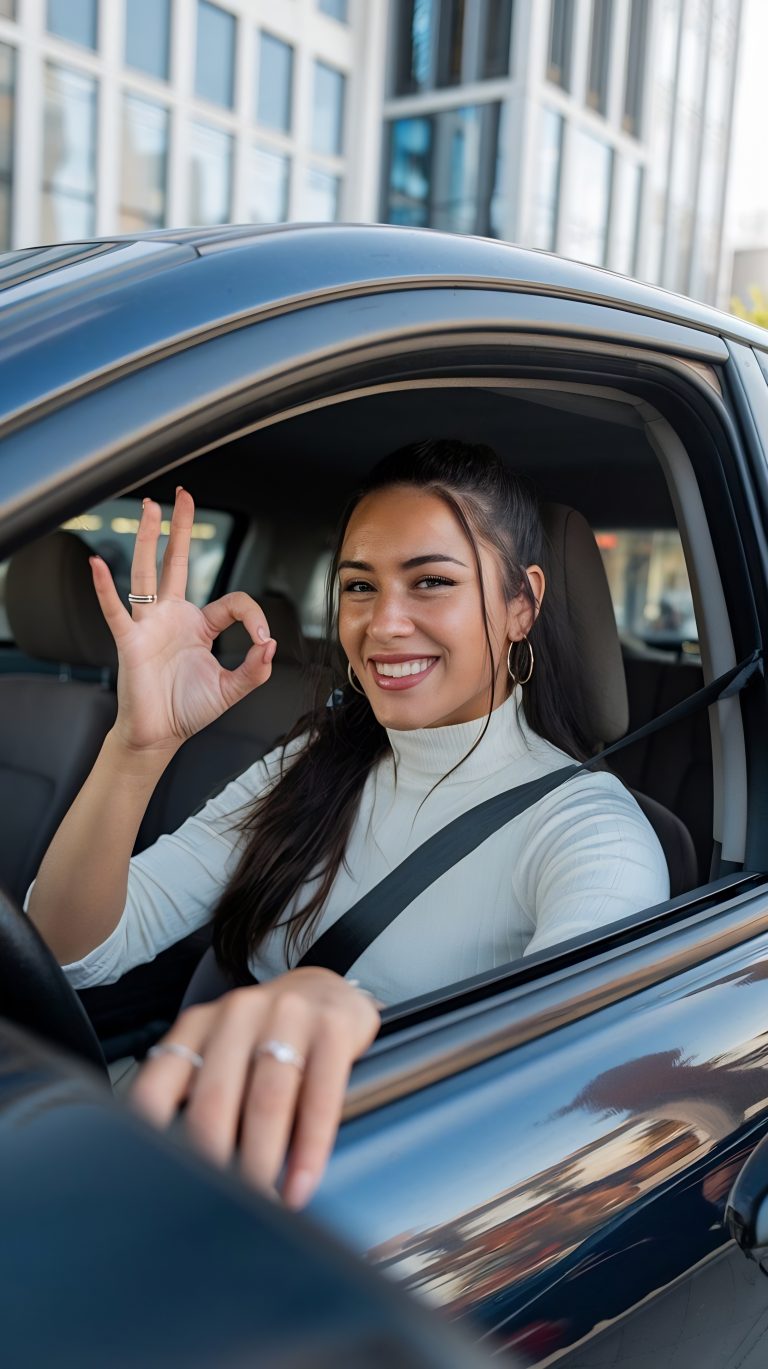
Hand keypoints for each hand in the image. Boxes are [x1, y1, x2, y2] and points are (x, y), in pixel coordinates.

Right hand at [89, 489, 275, 751]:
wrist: (159, 735)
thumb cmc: (188, 710)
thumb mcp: (231, 690)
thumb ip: (255, 671)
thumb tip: (272, 646)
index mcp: (200, 626)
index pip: (231, 602)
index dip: (253, 616)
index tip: (263, 639)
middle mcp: (173, 618)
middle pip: (177, 564)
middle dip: (181, 530)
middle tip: (183, 496)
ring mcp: (149, 626)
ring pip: (147, 574)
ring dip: (149, 540)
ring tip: (150, 508)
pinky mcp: (129, 640)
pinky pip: (115, 609)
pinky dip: (104, 587)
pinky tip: (97, 563)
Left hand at [130, 969, 380, 1206]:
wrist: (325, 990)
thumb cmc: (265, 1036)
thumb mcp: (222, 1052)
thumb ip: (196, 1096)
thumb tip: (175, 1171)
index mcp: (198, 1026)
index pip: (160, 1084)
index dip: (153, 1138)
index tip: (159, 1184)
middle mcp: (237, 1014)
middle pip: (215, 1100)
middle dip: (213, 1164)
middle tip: (216, 1209)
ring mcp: (287, 1015)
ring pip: (267, 1100)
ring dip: (262, 1162)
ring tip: (262, 1206)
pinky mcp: (332, 1027)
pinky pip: (320, 1097)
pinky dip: (310, 1149)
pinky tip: (301, 1183)